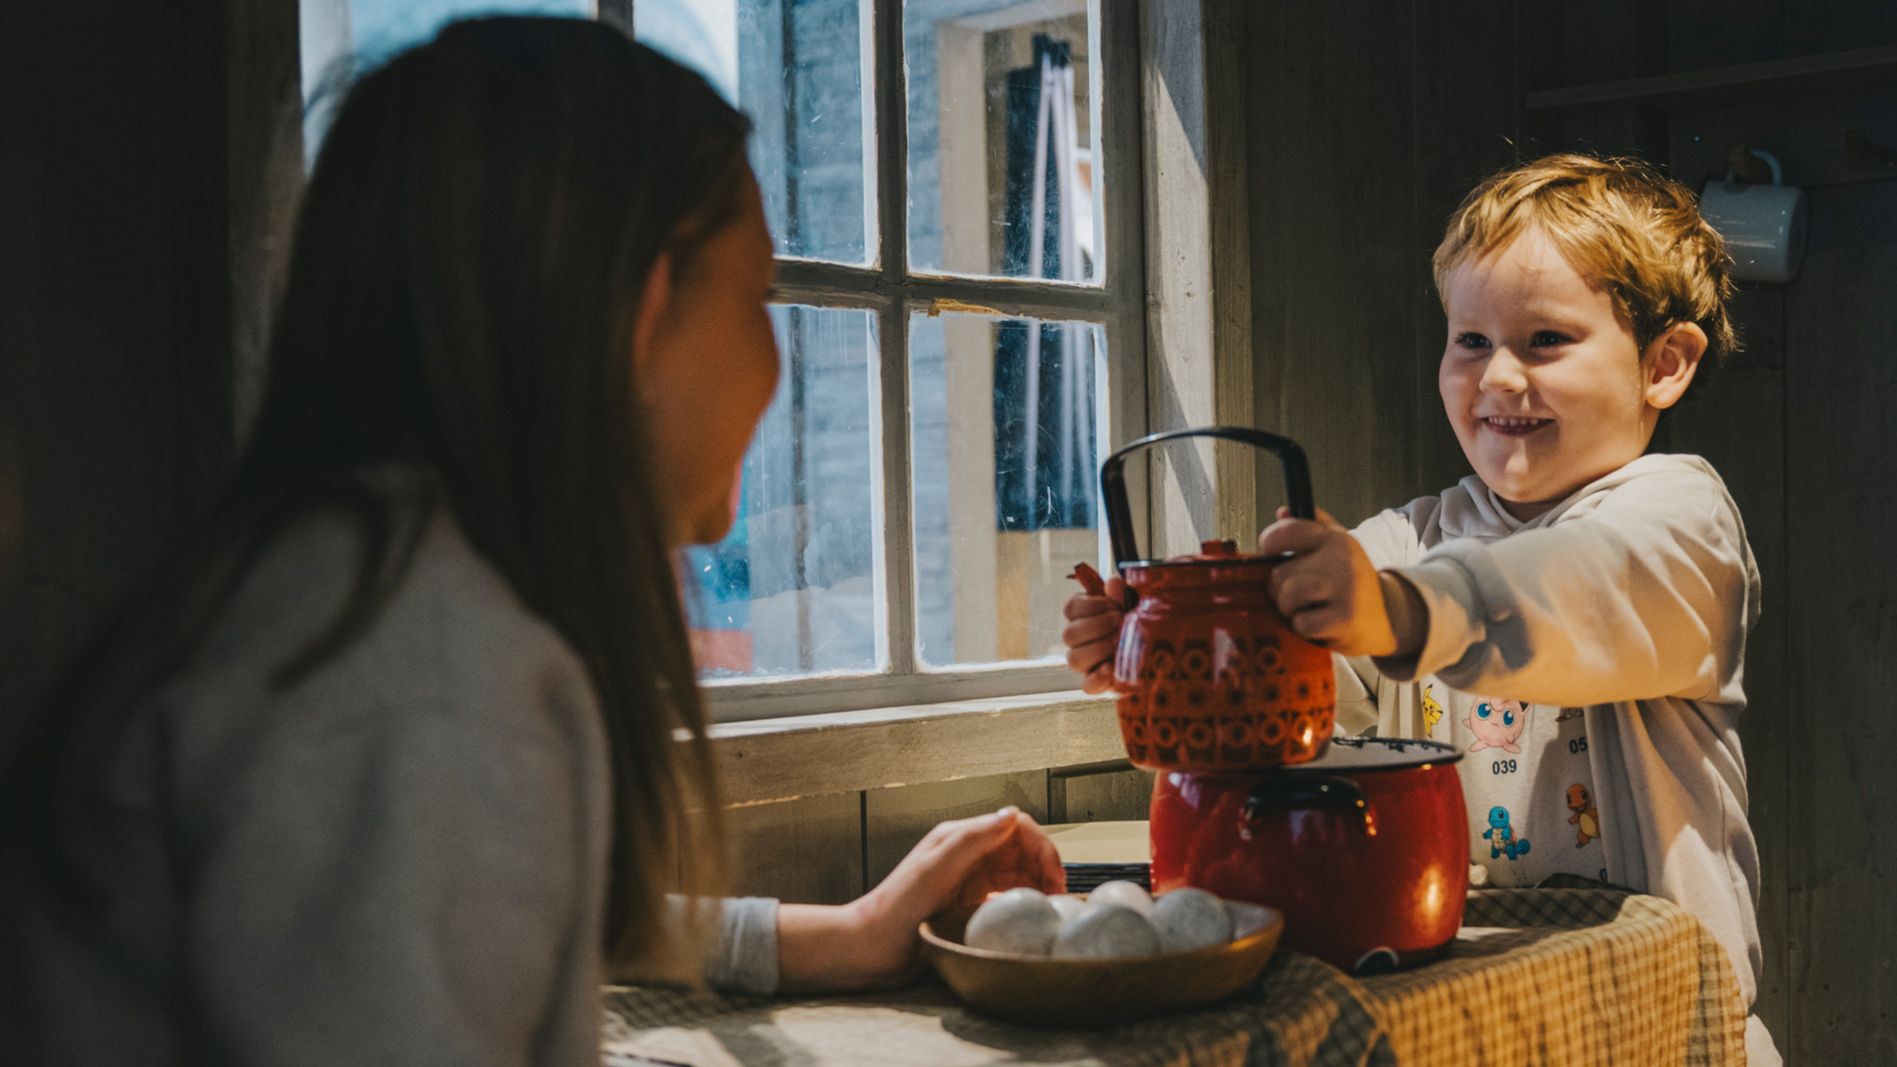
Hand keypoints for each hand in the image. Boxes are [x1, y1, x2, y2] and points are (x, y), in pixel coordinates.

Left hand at [777, 807, 1064, 991]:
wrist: (870, 946)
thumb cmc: (895, 909)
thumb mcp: (934, 870)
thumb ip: (972, 840)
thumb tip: (1011, 815)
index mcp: (959, 837)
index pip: (1015, 826)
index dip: (1041, 845)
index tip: (1054, 875)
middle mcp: (966, 853)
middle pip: (1021, 847)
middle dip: (1045, 863)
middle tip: (1058, 893)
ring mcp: (968, 878)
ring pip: (1017, 869)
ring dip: (1039, 880)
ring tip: (1050, 904)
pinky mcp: (968, 902)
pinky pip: (1005, 892)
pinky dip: (1024, 897)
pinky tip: (1030, 911)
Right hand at [1061, 578, 1129, 693]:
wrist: (1155, 648)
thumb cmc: (1136, 622)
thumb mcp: (1131, 603)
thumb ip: (1121, 593)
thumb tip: (1113, 582)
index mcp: (1082, 617)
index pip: (1071, 609)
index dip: (1090, 606)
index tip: (1113, 605)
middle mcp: (1078, 641)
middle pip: (1069, 635)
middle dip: (1097, 626)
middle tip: (1119, 621)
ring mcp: (1086, 664)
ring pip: (1074, 659)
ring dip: (1098, 648)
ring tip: (1120, 641)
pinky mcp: (1097, 684)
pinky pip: (1087, 686)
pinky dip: (1098, 677)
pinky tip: (1111, 666)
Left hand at [1256, 506, 1424, 657]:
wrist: (1389, 617)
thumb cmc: (1350, 582)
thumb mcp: (1338, 547)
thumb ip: (1311, 527)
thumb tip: (1282, 511)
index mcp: (1336, 539)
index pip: (1288, 531)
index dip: (1270, 543)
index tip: (1271, 554)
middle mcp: (1342, 560)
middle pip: (1280, 573)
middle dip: (1280, 590)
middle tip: (1298, 596)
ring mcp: (1346, 589)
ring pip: (1288, 596)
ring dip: (1290, 609)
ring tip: (1307, 609)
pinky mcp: (1346, 618)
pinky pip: (1302, 623)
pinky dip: (1305, 629)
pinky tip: (1322, 625)